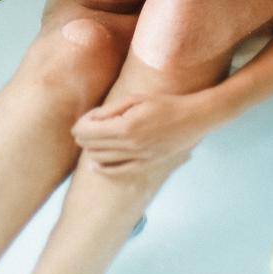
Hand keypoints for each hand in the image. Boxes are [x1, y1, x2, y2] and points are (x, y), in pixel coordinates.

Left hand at [70, 92, 216, 177]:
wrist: (193, 119)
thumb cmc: (164, 104)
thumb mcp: (135, 100)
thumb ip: (110, 110)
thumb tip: (89, 119)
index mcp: (125, 126)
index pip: (88, 131)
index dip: (79, 125)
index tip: (81, 120)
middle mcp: (130, 146)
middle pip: (92, 146)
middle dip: (82, 137)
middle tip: (83, 129)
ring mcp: (138, 158)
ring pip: (101, 160)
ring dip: (91, 150)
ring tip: (91, 141)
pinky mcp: (145, 166)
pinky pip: (118, 173)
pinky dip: (103, 169)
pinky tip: (96, 164)